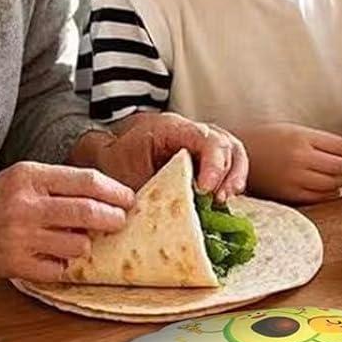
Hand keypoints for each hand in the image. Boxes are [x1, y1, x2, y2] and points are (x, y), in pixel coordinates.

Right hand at [0, 161, 133, 280]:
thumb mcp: (19, 178)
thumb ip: (57, 183)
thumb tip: (105, 194)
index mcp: (29, 177)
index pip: (86, 181)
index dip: (115, 191)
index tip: (128, 198)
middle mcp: (26, 205)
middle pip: (88, 212)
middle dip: (113, 219)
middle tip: (119, 221)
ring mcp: (22, 237)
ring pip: (79, 245)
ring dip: (86, 244)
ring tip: (77, 240)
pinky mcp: (17, 265)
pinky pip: (61, 269)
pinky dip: (64, 264)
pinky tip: (54, 256)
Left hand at [76, 112, 247, 200]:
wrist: (107, 156)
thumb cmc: (114, 162)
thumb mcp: (126, 174)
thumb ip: (152, 189)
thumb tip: (174, 212)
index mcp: (170, 128)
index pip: (205, 138)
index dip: (213, 164)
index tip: (205, 190)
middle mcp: (190, 132)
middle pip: (225, 144)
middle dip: (226, 174)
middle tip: (218, 199)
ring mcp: (200, 144)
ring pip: (232, 153)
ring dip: (234, 178)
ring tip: (223, 201)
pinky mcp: (204, 160)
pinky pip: (228, 165)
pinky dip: (230, 182)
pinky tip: (222, 201)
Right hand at [240, 123, 341, 203]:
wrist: (236, 157)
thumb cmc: (266, 140)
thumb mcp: (292, 130)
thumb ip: (318, 141)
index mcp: (302, 137)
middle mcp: (300, 158)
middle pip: (341, 166)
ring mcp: (295, 178)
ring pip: (333, 184)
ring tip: (340, 178)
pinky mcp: (289, 194)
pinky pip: (319, 197)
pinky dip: (329, 194)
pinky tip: (328, 188)